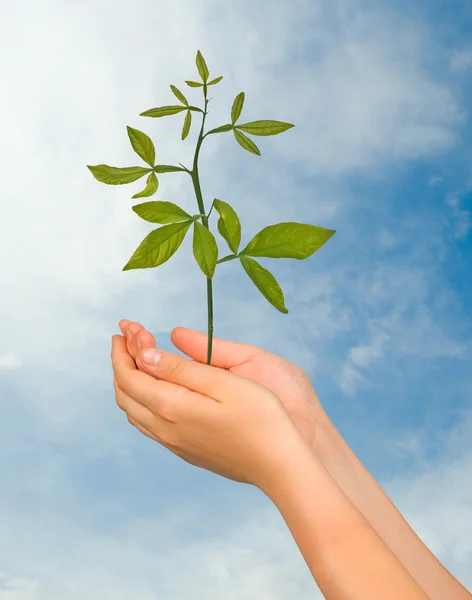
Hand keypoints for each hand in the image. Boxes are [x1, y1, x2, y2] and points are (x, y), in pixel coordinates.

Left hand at [119, 320, 326, 451]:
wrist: (279, 466)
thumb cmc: (260, 418)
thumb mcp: (223, 383)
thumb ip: (181, 369)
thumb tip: (145, 356)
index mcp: (171, 407)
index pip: (131, 375)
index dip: (123, 350)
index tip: (124, 328)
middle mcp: (165, 429)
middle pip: (125, 393)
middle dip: (121, 362)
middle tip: (126, 338)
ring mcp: (174, 443)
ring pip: (134, 411)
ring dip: (129, 382)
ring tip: (137, 359)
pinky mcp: (185, 451)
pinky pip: (147, 424)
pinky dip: (141, 400)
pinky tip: (154, 390)